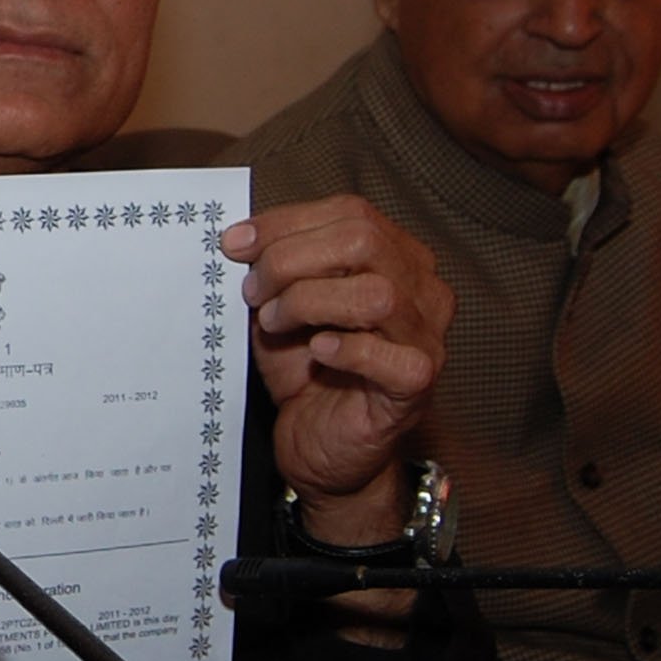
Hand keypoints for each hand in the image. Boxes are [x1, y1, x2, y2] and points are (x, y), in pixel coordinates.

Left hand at [221, 195, 451, 537]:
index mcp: (396, 258)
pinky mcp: (417, 383)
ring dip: (310, 302)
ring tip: (276, 324)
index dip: (287, 223)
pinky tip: (317, 352)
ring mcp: (426, 337)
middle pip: (365, 240)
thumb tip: (241, 237)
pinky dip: (345, 348)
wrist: (320, 446)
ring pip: (377, 292)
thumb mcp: (282, 307)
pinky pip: (388, 354)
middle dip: (292, 259)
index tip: (234, 243)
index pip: (351, 213)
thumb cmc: (307, 374)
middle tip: (254, 291)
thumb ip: (275, 269)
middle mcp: (422, 290)